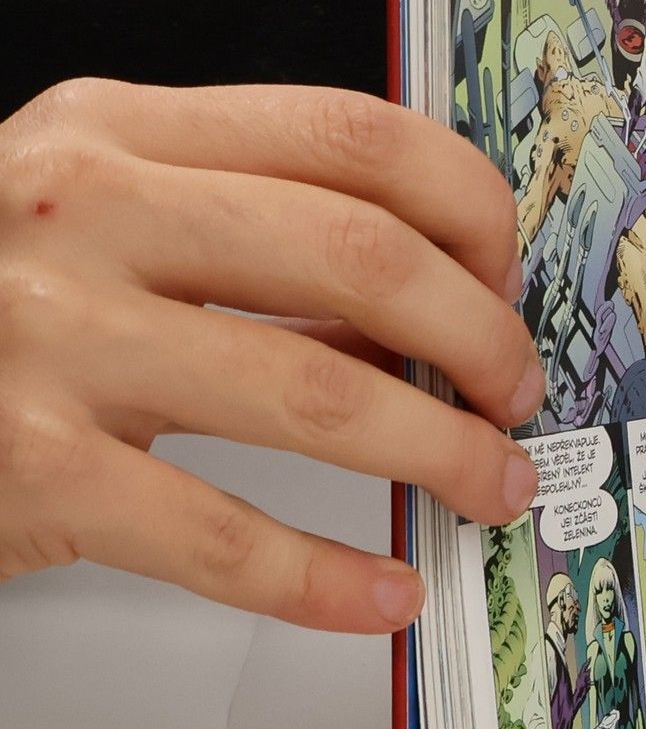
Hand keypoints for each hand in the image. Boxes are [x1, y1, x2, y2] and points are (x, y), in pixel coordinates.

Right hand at [0, 80, 544, 630]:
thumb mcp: (101, 216)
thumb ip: (251, 237)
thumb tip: (429, 310)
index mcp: (120, 132)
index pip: (354, 135)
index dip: (471, 211)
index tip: (507, 278)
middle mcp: (86, 213)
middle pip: (364, 257)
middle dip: (481, 338)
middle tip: (516, 395)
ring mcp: (53, 340)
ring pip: (320, 396)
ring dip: (441, 452)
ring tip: (489, 487)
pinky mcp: (33, 470)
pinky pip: (223, 537)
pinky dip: (328, 580)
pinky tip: (386, 597)